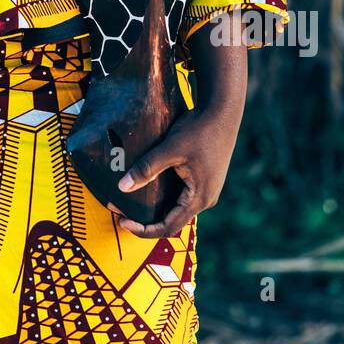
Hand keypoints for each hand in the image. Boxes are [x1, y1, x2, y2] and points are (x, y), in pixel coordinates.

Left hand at [106, 104, 239, 237]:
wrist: (222, 113)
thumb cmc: (199, 131)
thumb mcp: (170, 149)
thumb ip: (147, 168)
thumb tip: (122, 187)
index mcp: (199, 198)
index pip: (169, 227)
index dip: (144, 230)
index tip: (123, 222)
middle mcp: (206, 200)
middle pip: (173, 222)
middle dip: (147, 222)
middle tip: (123, 214)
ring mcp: (207, 191)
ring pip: (178, 210)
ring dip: (157, 210)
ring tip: (134, 204)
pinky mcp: (205, 181)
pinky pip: (184, 198)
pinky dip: (166, 199)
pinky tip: (151, 190)